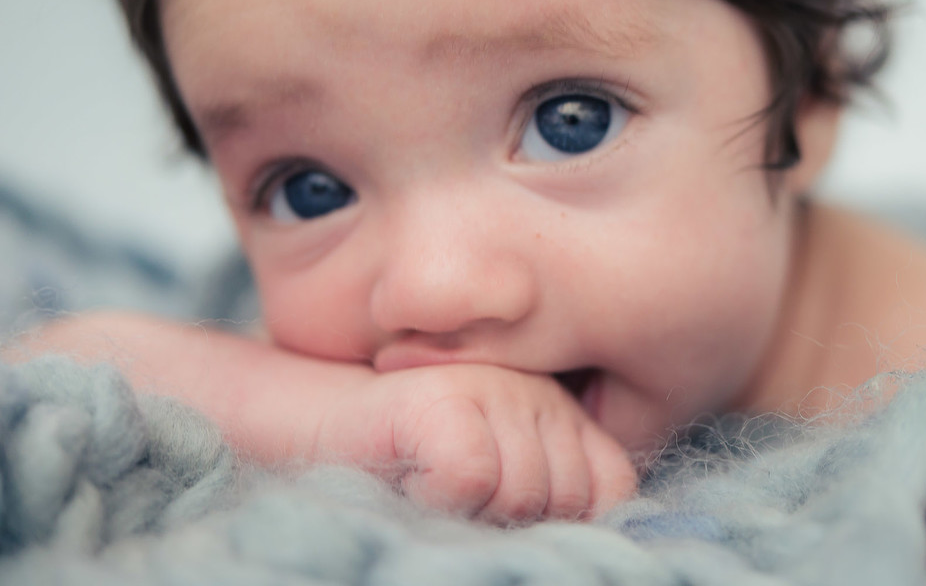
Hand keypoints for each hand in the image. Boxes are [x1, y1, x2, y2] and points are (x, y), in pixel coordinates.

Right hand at [311, 363, 636, 522]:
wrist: (301, 420)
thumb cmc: (399, 468)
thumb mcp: (487, 486)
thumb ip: (540, 499)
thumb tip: (581, 552)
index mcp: (556, 411)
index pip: (611, 483)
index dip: (569, 519)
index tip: (504, 520)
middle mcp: (535, 391)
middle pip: (569, 497)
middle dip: (515, 524)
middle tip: (453, 505)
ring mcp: (493, 387)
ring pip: (525, 493)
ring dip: (470, 517)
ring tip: (424, 489)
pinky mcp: (444, 395)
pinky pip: (474, 477)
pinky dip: (438, 499)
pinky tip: (408, 478)